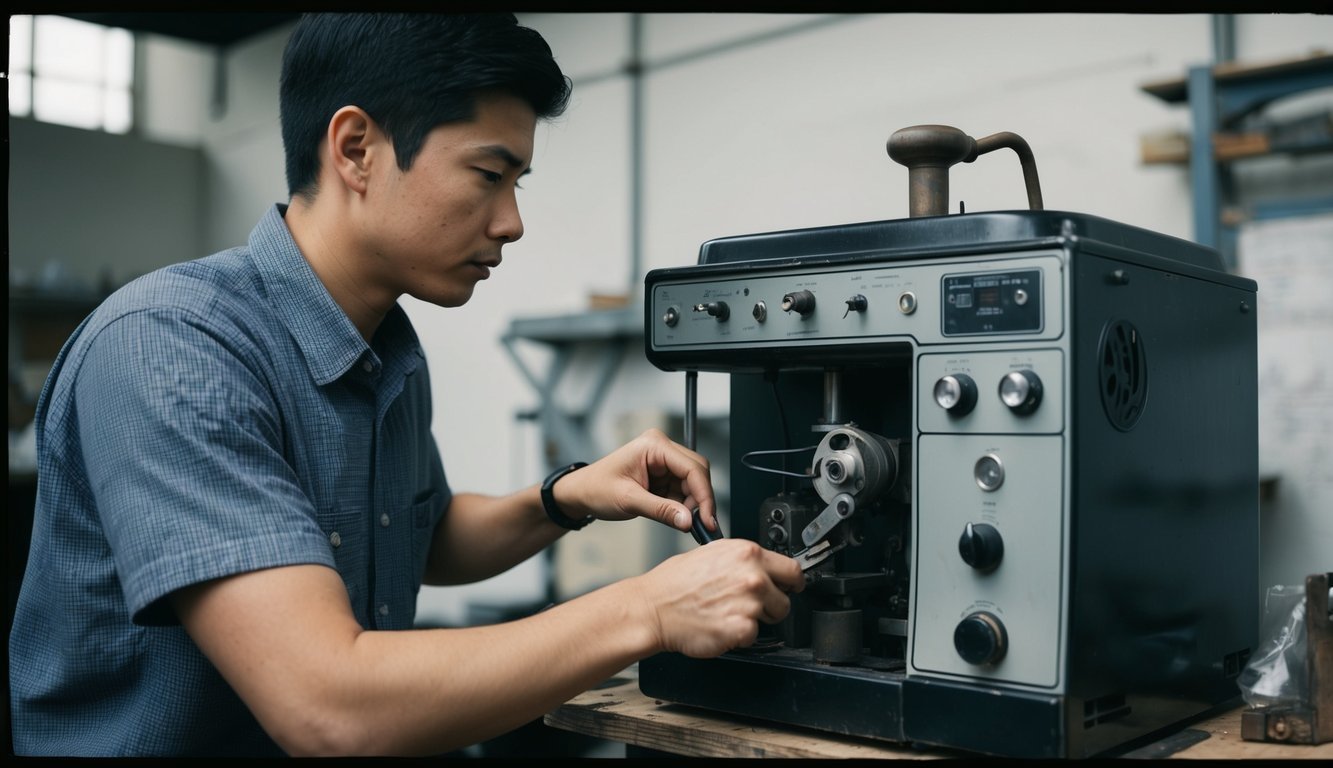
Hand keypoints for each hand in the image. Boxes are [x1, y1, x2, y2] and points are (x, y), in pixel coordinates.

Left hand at [554, 428, 717, 532]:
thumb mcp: (628, 501)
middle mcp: (661, 449)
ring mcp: (663, 461)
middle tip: (699, 525)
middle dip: (699, 500)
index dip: (704, 495)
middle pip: (697, 472)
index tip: (707, 519)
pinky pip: (683, 490)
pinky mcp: (662, 475)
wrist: (581, 493)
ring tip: (681, 522)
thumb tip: (688, 520)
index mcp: (654, 445)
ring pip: (692, 483)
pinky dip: (682, 505)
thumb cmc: (596, 489)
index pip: (692, 467)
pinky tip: (676, 516)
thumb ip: (661, 510)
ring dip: (690, 504)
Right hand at [630, 539, 804, 657]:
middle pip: (787, 596)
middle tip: (752, 605)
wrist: (654, 609)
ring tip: (727, 612)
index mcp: (746, 553)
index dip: (791, 581)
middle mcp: (752, 575)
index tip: (789, 587)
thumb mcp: (712, 554)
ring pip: (772, 617)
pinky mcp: (742, 628)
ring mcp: (750, 603)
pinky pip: (753, 636)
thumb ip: (743, 560)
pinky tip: (721, 625)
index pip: (792, 568)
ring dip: (755, 619)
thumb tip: (763, 568)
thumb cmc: (674, 584)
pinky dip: (740, 636)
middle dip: (774, 602)